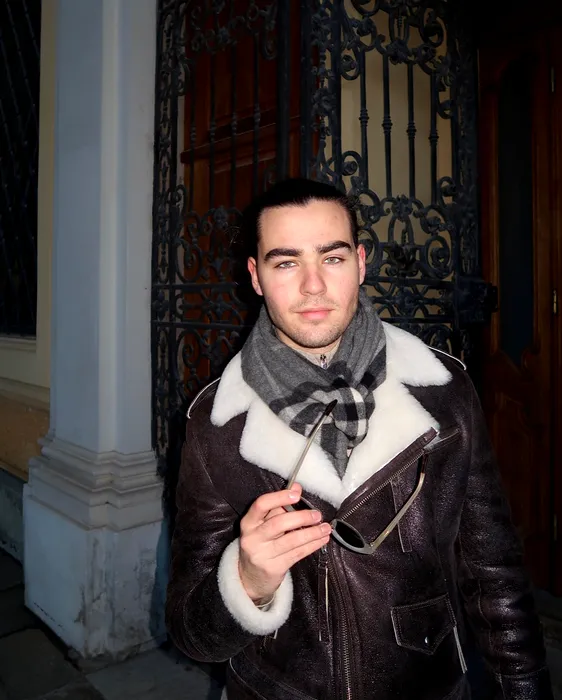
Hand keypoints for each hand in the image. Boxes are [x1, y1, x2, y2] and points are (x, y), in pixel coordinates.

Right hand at [238, 483, 330, 603]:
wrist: (249, 578)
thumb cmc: (260, 544)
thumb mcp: (263, 525)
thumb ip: (279, 506)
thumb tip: (297, 487)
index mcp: (248, 522)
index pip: (261, 505)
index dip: (279, 498)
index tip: (296, 495)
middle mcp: (252, 538)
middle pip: (278, 524)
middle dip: (301, 517)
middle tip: (317, 515)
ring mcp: (262, 555)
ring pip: (291, 540)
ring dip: (312, 533)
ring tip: (325, 528)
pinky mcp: (274, 568)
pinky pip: (297, 553)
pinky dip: (312, 545)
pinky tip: (322, 540)